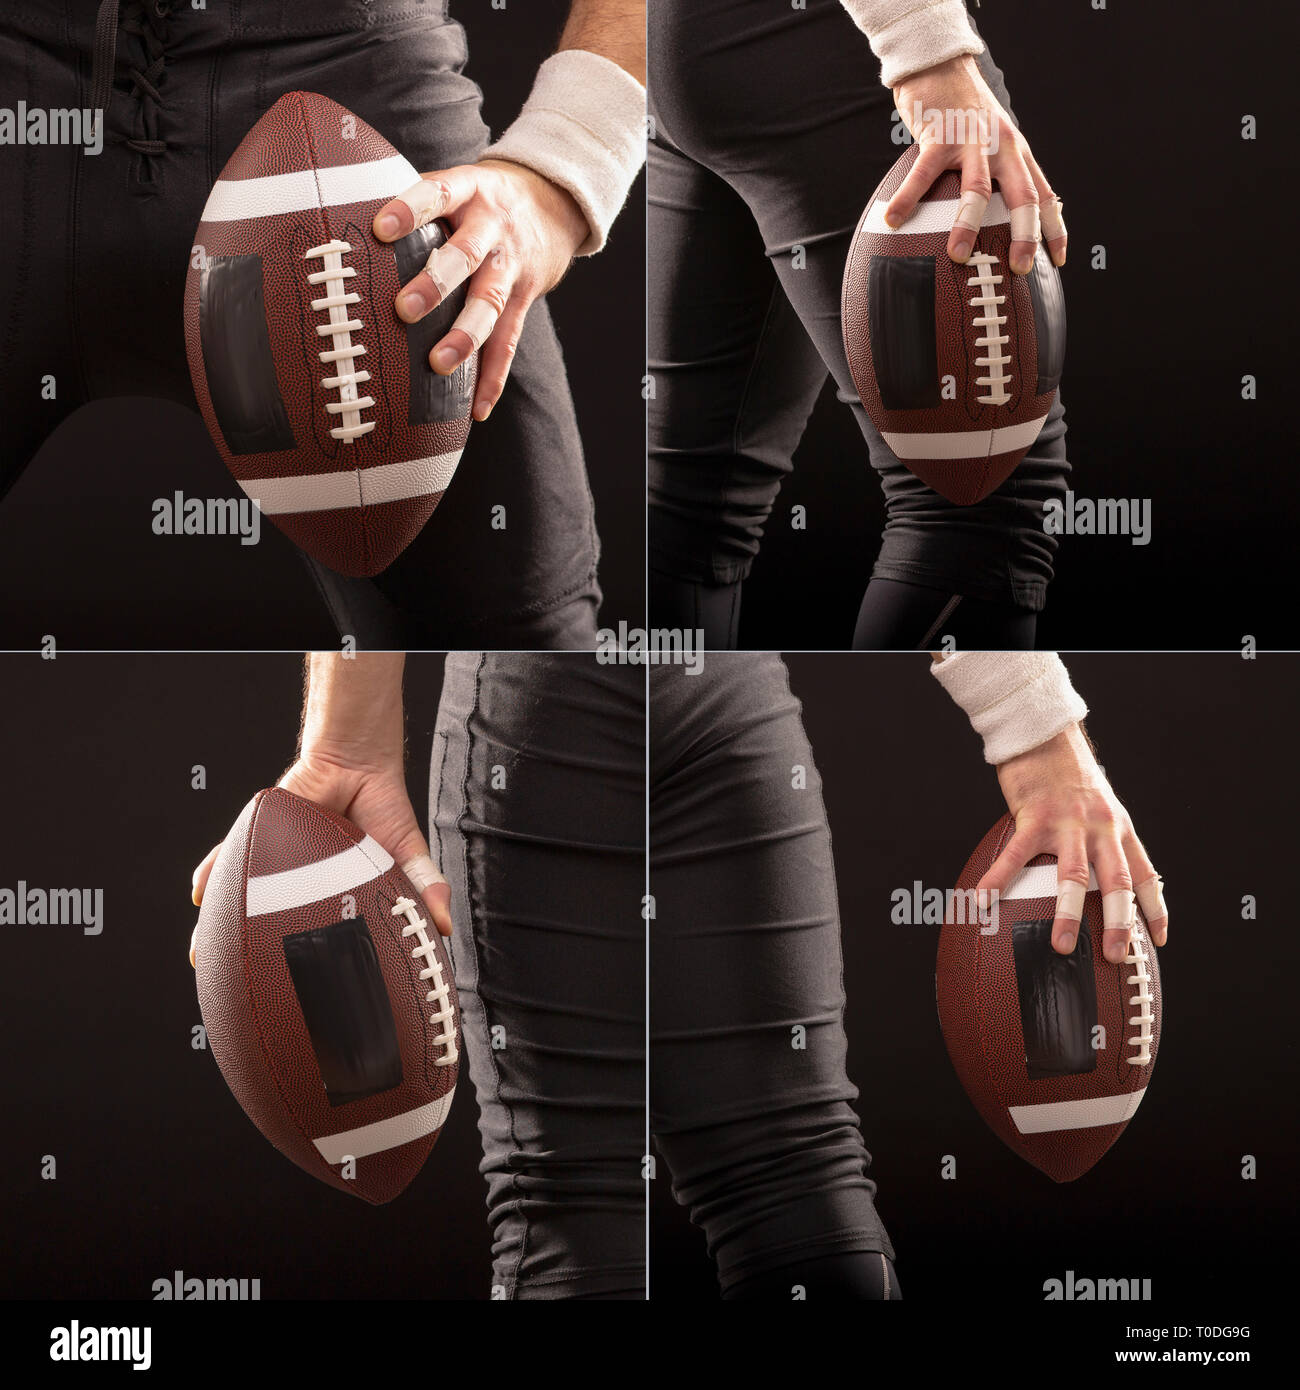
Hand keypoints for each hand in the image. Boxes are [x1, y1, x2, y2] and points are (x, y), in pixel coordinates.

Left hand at [189, 755, 450, 967]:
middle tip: (237, 993)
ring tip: (201, 957)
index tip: (298, 1002)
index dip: (304, 968)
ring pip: (239, 897)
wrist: (360, 760)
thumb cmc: (383, 808)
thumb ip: (423, 888)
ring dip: (216, 926)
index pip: (311, 937)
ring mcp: (274, 856)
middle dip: (248, 960)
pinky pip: (227, 854)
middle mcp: (295, 880)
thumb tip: (444, 927)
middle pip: (266, 925)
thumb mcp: (406, 855)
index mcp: (329, 894)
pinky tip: (197, 890)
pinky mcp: (259, 830)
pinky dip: (210, 871)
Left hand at [373, 159, 589, 421]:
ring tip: (440, 363)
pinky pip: (509, 341)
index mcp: (469, 191)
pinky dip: (493, 377)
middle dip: (436, 283)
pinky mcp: (524, 298)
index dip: (410, 210)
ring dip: (465, 335)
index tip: (381, 229)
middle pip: (466, 254)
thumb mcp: (459, 183)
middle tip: (405, 310)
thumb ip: (418, 202)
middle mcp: (493, 227)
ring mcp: (510, 265)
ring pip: (489, 302)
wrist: (554, 204)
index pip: (438, 193)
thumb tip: (347, 217)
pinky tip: (477, 408)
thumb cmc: (483, 200)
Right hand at [886, 54, 1066, 273]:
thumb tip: (992, 216)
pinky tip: (893, 219)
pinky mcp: (940, 136)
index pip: (1044, 194)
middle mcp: (1001, 148)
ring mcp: (972, 142)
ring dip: (968, 224)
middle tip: (1018, 265)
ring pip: (977, 189)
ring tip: (958, 254)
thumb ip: (996, 172)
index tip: (1057, 260)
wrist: (942, 65)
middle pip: (1022, 196)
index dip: (1054, 229)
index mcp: (1016, 153)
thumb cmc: (964, 109)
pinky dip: (908, 199)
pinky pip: (923, 173)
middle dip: (1024, 234)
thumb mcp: (991, 139)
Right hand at [976, 724, 1167, 962]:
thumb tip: (1102, 874)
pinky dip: (1000, 880)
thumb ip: (1103, 838)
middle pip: (1116, 882)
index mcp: (1119, 829)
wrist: (1047, 734)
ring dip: (1067, 913)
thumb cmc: (1069, 773)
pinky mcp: (1035, 816)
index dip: (1154, 909)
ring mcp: (1068, 823)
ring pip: (1073, 875)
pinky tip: (984, 899)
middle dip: (1117, 923)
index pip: (1144, 875)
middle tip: (1113, 955)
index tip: (1158, 939)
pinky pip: (1018, 855)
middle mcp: (1101, 828)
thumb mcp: (1101, 805)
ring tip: (1060, 944)